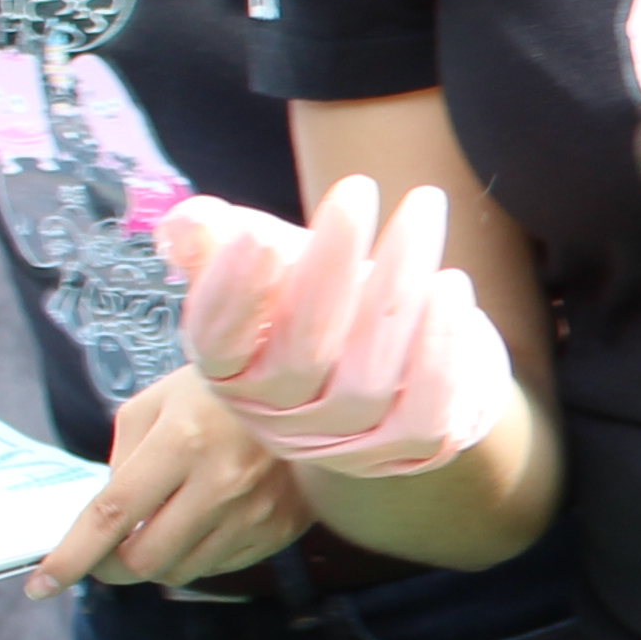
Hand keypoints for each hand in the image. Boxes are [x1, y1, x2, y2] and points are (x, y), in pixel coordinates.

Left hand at [26, 367, 314, 599]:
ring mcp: (257, 510)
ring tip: (160, 526)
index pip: (112, 516)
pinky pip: (222, 564)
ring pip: (183, 570)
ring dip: (156, 559)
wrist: (307, 389)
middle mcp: (223, 483)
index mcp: (182, 442)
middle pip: (145, 560)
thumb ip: (121, 461)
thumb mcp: (153, 405)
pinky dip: (198, 553)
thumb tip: (109, 519)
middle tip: (102, 554)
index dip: (71, 557)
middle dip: (110, 567)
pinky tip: (202, 522)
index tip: (40, 586)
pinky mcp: (282, 526)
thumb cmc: (217, 389)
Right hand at [165, 178, 514, 476]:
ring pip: (369, 379)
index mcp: (232, 371)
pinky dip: (441, 352)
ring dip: (398, 294)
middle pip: (300, 355)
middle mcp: (282, 416)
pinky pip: (427, 415)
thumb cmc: (324, 295)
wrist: (404, 350)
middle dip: (328, 269)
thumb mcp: (269, 259)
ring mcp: (345, 441)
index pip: (217, 343)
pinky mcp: (409, 449)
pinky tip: (452, 287)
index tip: (255, 233)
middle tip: (356, 190)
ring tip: (421, 215)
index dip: (233, 293)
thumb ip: (221, 236)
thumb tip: (188, 223)